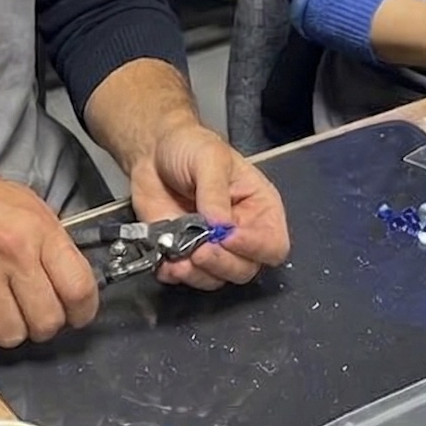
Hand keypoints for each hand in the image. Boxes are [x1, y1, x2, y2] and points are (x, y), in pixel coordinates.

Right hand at [0, 154, 97, 350]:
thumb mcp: (22, 203)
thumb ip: (48, 240)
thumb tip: (69, 277)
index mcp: (37, 229)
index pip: (80, 287)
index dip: (83, 311)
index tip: (76, 315)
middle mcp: (12, 254)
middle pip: (48, 320)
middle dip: (43, 324)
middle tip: (31, 313)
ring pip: (13, 335)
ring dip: (7, 329)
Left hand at [127, 122, 290, 290]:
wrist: (153, 151)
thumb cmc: (190, 147)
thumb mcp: (209, 158)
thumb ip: (215, 192)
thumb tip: (220, 225)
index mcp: (259, 207)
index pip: (273, 244)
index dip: (255, 247)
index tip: (228, 236)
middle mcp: (241, 232)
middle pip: (245, 268)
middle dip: (221, 263)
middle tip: (199, 249)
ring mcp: (213, 246)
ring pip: (217, 278)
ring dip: (197, 273)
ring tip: (178, 254)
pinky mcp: (185, 253)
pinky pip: (187, 277)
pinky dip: (175, 274)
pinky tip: (166, 260)